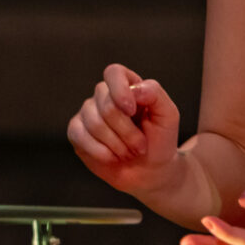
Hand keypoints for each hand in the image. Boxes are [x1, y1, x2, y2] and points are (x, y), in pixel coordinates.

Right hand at [66, 63, 181, 195]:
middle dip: (127, 132)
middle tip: (140, 146)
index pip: (113, 73)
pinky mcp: (76, 132)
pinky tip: (112, 158)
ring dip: (117, 145)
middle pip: (106, 105)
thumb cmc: (160, 140)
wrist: (150, 171)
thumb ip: (155, 94)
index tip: (132, 111)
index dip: (120, 91)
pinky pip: (79, 136)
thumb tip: (134, 89)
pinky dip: (101, 152)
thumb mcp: (168, 115)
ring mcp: (88, 112)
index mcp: (127, 84)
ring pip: (94, 123)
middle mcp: (104, 95)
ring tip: (128, 152)